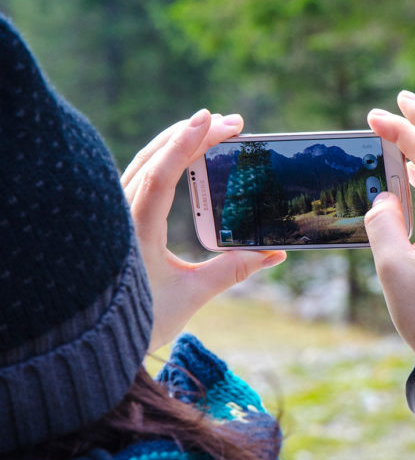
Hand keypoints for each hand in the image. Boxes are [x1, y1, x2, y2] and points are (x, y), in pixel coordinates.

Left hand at [121, 109, 285, 351]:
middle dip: (191, 134)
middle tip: (231, 123)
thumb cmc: (143, 320)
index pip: (161, 175)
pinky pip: (140, 176)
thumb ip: (232, 270)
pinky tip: (182, 154)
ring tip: (210, 128)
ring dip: (176, 141)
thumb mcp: (192, 295)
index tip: (213, 119)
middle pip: (153, 159)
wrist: (98, 340)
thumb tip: (273, 254)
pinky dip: (163, 158)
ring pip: (143, 163)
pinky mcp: (120, 218)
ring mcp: (117, 214)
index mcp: (136, 231)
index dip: (186, 143)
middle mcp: (121, 215)